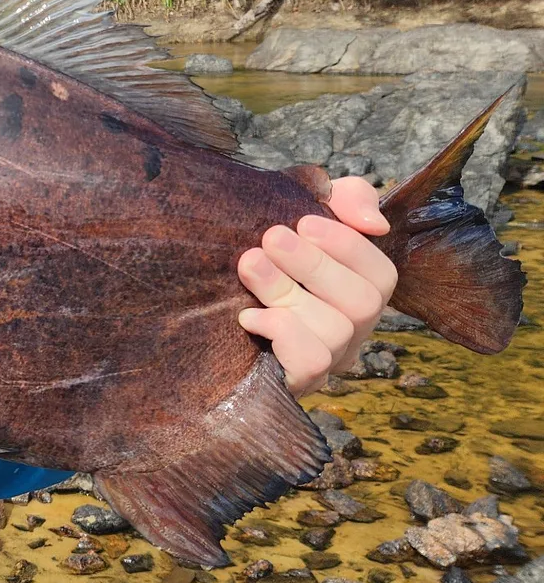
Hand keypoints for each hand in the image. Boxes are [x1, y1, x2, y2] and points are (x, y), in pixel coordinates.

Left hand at [236, 177, 397, 396]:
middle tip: (270, 237)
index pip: (382, 275)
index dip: (349, 246)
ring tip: (249, 266)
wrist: (200, 308)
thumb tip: (374, 223)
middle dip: (313, 265)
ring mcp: (327, 360)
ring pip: (334, 332)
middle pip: (363, 303)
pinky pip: (310, 363)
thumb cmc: (264, 253)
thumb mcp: (302, 212)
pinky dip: (282, 334)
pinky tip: (248, 315)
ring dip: (287, 292)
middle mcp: (352, 330)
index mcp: (358, 291)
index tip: (303, 221)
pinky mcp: (296, 381)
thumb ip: (346, 200)